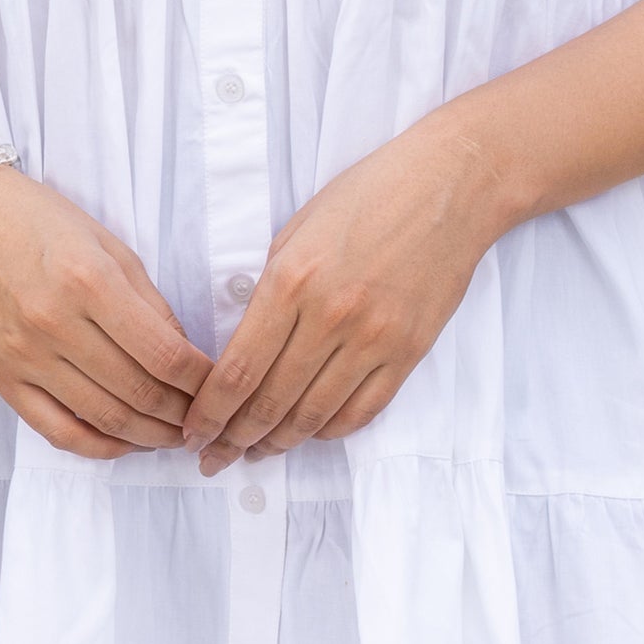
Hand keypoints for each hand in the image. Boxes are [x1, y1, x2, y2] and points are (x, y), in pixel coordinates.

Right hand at [0, 162, 208, 458]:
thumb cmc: (35, 220)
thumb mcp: (105, 244)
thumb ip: (148, 301)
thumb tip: (185, 354)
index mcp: (89, 282)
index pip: (166, 354)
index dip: (203, 381)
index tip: (219, 387)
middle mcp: (56, 324)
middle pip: (140, 393)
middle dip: (184, 415)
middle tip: (205, 420)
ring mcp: (25, 356)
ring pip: (105, 419)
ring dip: (151, 436)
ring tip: (175, 436)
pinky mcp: (1, 377)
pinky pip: (58, 431)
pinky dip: (99, 447)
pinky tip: (125, 443)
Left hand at [184, 117, 499, 461]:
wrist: (451, 185)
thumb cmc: (369, 196)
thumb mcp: (297, 229)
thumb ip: (269, 288)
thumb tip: (242, 344)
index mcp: (291, 280)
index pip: (237, 370)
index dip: (209, 414)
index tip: (192, 433)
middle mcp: (330, 316)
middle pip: (270, 402)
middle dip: (233, 439)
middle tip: (213, 458)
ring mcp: (375, 338)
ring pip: (314, 415)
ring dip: (278, 444)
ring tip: (254, 454)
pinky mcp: (410, 351)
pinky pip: (362, 410)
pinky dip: (330, 430)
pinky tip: (309, 434)